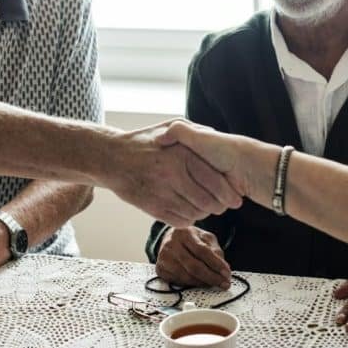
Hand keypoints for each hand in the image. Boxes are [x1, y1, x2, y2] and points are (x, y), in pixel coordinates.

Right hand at [106, 121, 242, 227]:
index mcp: (180, 156)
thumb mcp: (167, 127)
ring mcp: (161, 193)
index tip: (236, 197)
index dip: (229, 192)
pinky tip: (188, 211)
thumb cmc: (142, 141)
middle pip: (207, 201)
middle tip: (223, 206)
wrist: (111, 158)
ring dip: (203, 214)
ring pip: (194, 214)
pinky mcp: (151, 208)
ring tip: (206, 208)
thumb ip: (192, 130)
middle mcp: (172, 175)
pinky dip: (188, 219)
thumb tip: (215, 134)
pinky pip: (179, 221)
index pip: (214, 180)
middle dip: (220, 207)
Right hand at [155, 227, 231, 288]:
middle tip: (224, 284)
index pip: (202, 251)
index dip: (216, 264)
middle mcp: (171, 244)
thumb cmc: (191, 239)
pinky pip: (179, 282)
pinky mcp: (160, 269)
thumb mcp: (205, 238)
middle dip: (212, 277)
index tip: (227, 274)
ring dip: (203, 283)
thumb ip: (215, 251)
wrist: (170, 238)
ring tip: (215, 284)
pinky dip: (192, 284)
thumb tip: (223, 269)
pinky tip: (201, 282)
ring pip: (187, 276)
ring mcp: (163, 258)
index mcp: (184, 233)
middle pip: (194, 266)